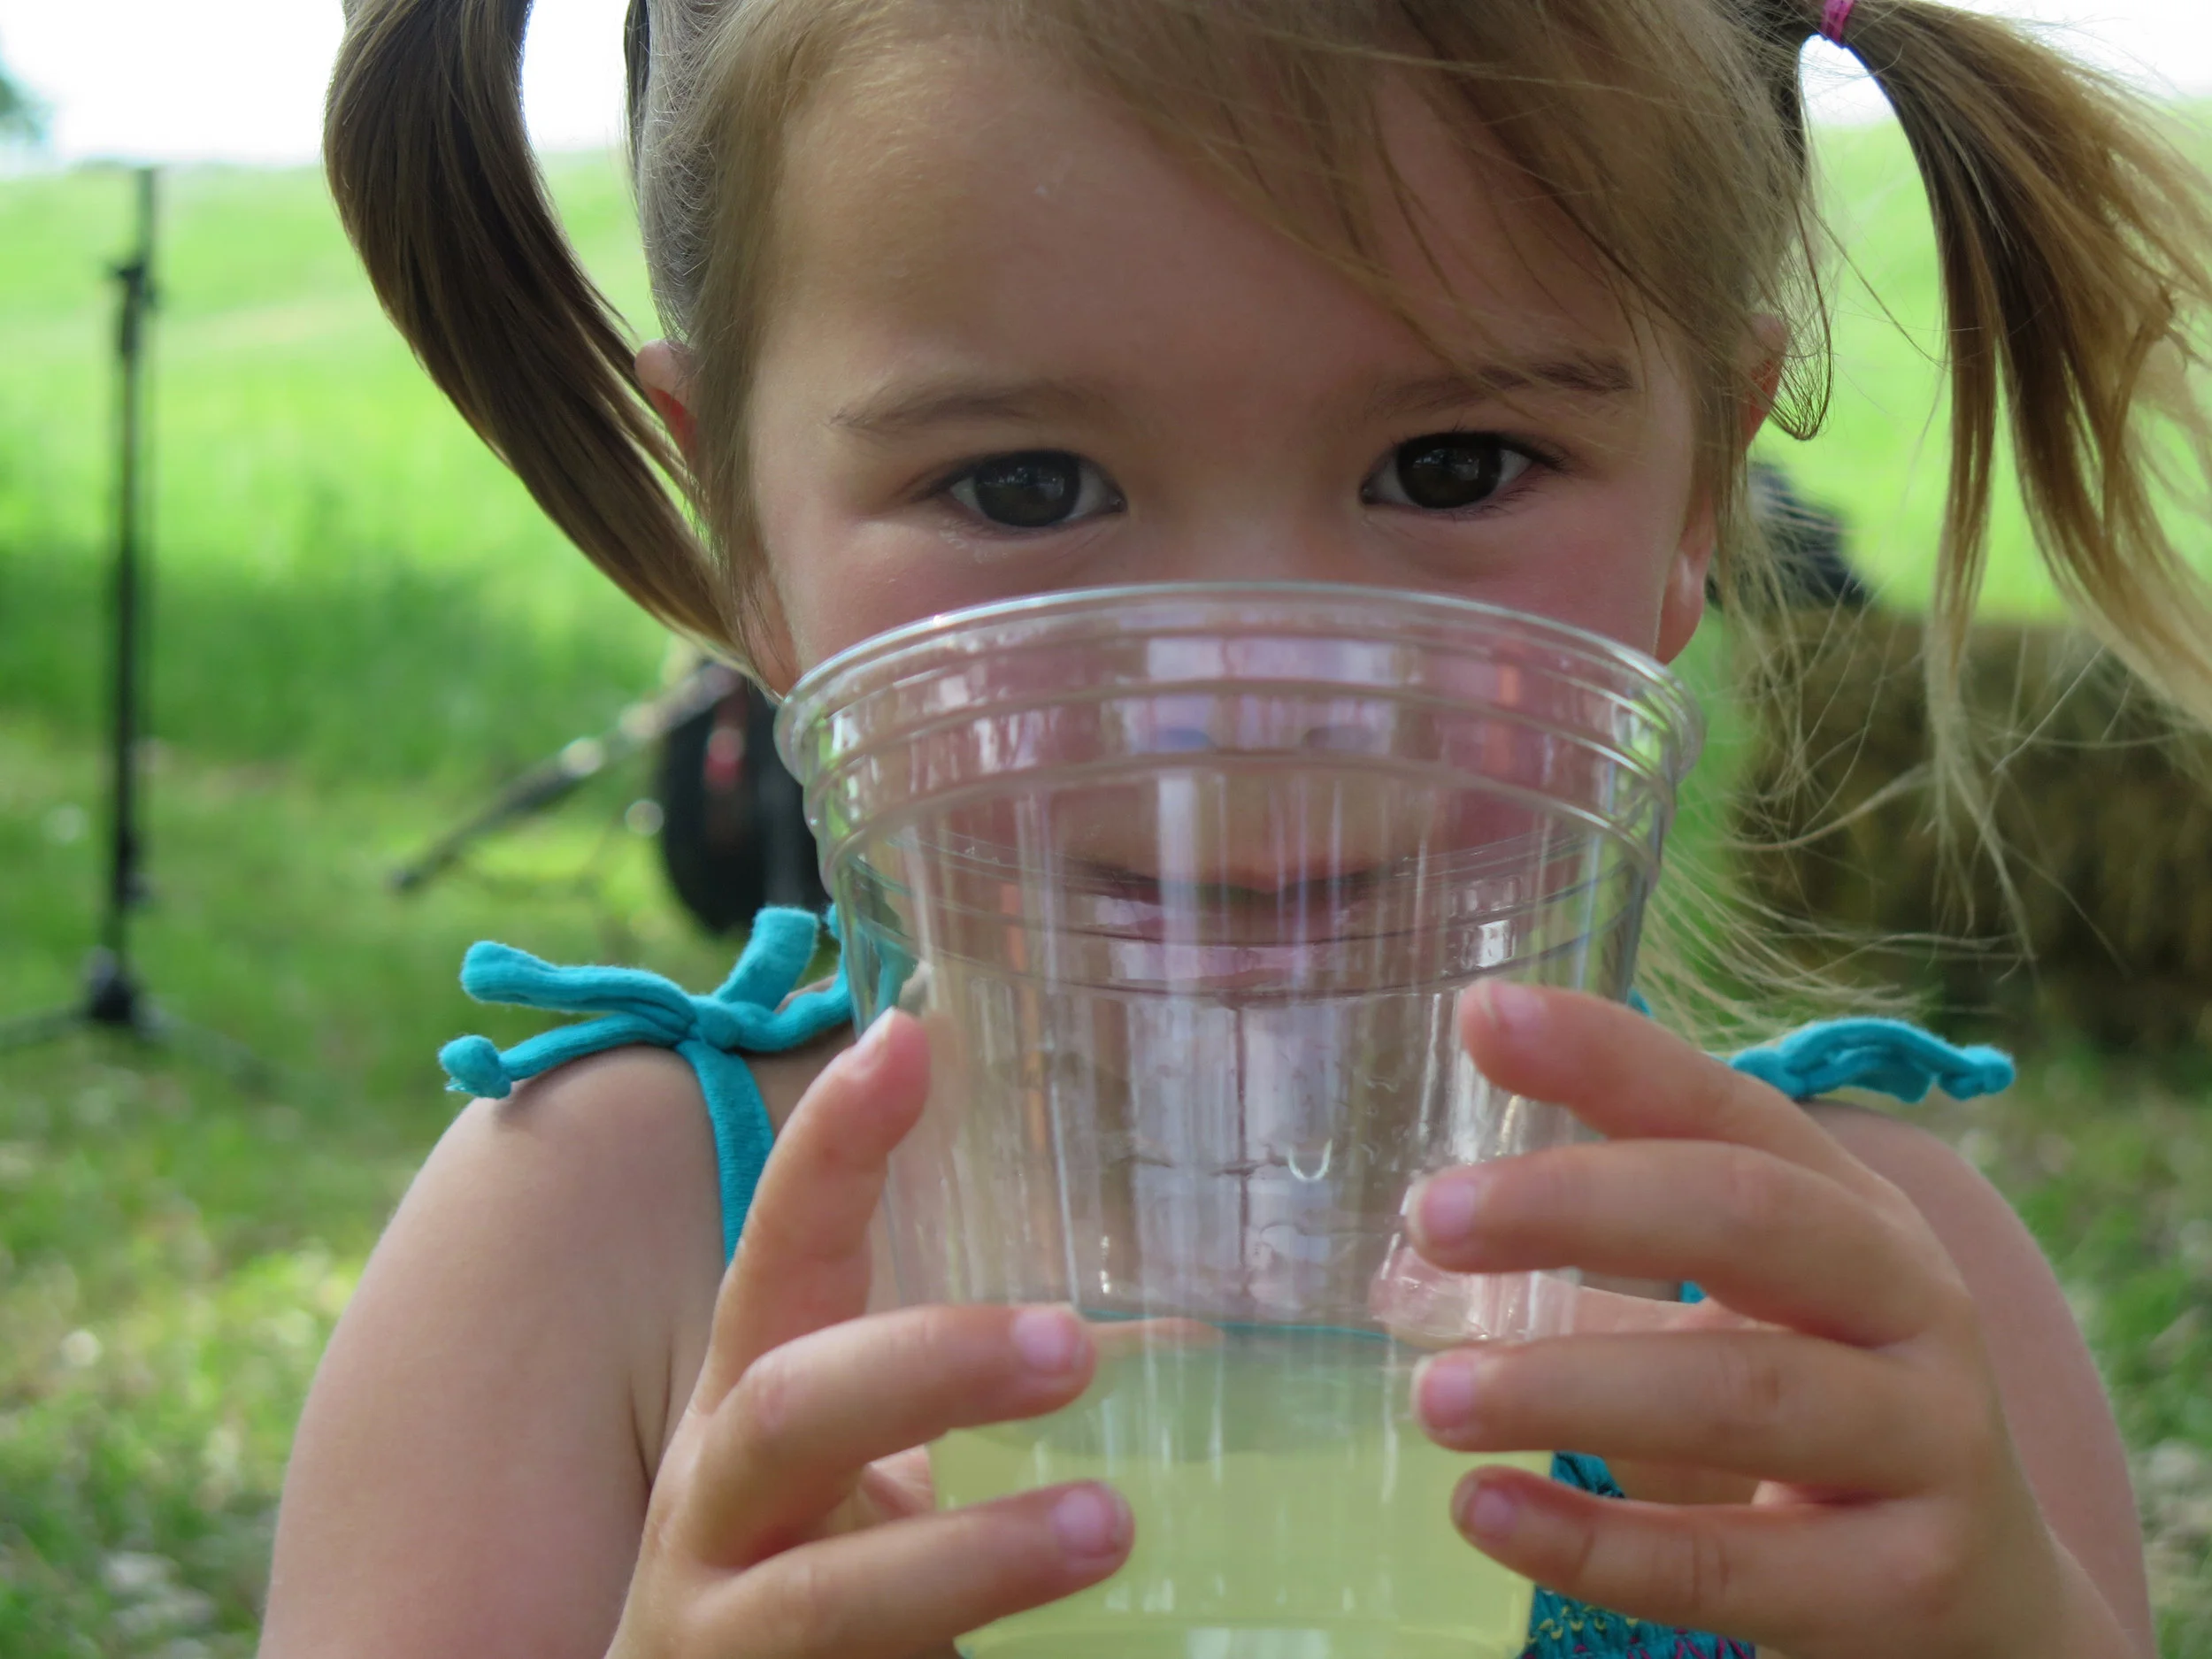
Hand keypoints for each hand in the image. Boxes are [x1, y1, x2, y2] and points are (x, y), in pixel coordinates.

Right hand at [605, 1013, 1132, 1658]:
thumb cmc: (809, 1561)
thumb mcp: (871, 1465)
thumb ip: (972, 1392)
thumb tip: (1192, 1328)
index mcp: (751, 1397)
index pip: (781, 1248)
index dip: (832, 1147)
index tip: (912, 1038)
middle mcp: (719, 1501)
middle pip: (791, 1409)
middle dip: (927, 1365)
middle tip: (1073, 1342)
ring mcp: (727, 1631)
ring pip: (825, 1597)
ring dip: (970, 1558)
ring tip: (1109, 1523)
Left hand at [1403, 981, 2092, 1658]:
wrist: (1986, 1602)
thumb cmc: (1826, 1419)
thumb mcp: (1751, 1311)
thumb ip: (1611, 1260)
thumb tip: (1418, 1245)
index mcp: (1857, 1215)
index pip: (1729, 1109)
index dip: (1610, 1055)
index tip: (1480, 1015)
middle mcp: (1912, 1306)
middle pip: (1750, 1217)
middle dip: (1578, 1205)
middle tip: (1431, 1217)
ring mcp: (1930, 1444)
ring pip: (1742, 1395)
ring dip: (1567, 1386)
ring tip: (1434, 1396)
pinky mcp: (1909, 1588)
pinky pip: (1732, 1566)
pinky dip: (1595, 1543)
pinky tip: (1483, 1512)